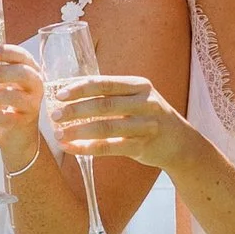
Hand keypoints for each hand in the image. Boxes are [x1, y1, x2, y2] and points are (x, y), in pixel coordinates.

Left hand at [0, 45, 46, 147]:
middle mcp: (34, 86)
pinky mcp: (22, 122)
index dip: (7, 51)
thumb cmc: (4, 103)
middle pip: (22, 73)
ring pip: (14, 96)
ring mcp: (30, 105)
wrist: (17, 135)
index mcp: (28, 70)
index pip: (22, 56)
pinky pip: (5, 117)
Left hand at [52, 71, 182, 170]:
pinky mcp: (143, 147)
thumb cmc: (147, 116)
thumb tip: (70, 92)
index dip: (81, 88)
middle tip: (54, 115)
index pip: (105, 84)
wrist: (180, 142)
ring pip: (107, 128)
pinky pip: (111, 148)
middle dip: (76, 110)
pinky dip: (88, 148)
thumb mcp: (136, 98)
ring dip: (79, 131)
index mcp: (139, 86)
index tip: (60, 94)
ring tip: (59, 134)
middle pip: (104, 105)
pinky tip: (72, 148)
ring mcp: (146, 126)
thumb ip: (111, 94)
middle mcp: (145, 103)